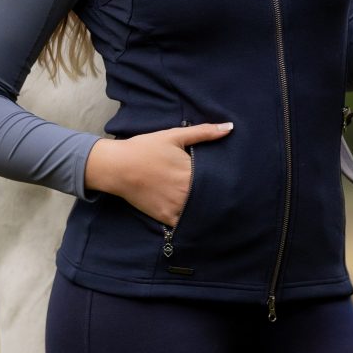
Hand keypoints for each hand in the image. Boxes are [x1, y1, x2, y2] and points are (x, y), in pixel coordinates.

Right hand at [84, 122, 232, 223]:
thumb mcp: (175, 136)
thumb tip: (230, 128)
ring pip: (200, 213)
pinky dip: (191, 222)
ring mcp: (176, 207)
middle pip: (211, 198)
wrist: (118, 167)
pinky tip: (196, 217)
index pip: (219, 180)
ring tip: (216, 208)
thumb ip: (204, 132)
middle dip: (218, 195)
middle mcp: (186, 192)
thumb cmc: (146, 148)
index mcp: (192, 172)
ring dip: (207, 210)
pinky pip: (184, 224)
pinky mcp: (165, 217)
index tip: (234, 180)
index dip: (227, 180)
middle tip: (230, 196)